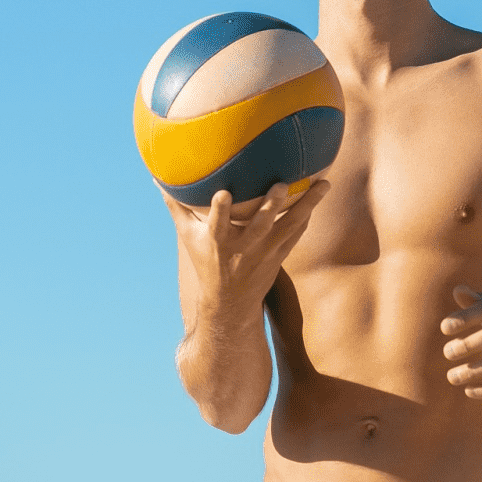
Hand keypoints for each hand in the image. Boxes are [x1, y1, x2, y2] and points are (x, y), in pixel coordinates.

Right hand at [165, 181, 328, 312]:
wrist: (231, 303)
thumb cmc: (207, 262)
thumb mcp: (188, 238)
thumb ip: (177, 207)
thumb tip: (157, 178)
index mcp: (219, 242)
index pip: (217, 224)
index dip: (220, 210)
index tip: (223, 193)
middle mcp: (244, 247)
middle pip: (261, 225)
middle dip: (271, 206)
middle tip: (281, 184)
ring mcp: (266, 252)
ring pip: (289, 226)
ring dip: (308, 205)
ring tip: (325, 184)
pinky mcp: (280, 255)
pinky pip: (297, 232)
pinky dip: (308, 214)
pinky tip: (319, 193)